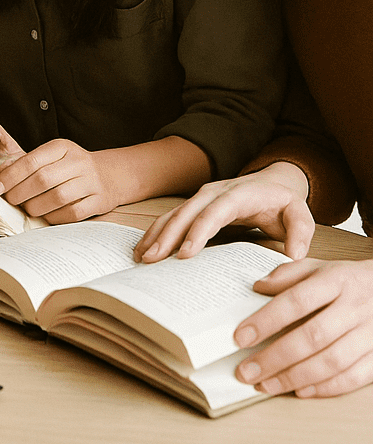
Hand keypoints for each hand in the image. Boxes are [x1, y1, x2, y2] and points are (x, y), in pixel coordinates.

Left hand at [0, 139, 122, 220]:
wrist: (111, 174)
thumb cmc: (72, 166)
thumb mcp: (51, 156)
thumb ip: (25, 162)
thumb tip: (0, 174)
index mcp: (62, 147)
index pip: (31, 161)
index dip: (10, 177)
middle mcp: (78, 162)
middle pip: (42, 179)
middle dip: (20, 193)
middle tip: (9, 201)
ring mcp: (90, 182)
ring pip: (57, 198)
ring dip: (36, 207)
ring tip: (27, 209)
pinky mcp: (99, 201)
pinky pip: (72, 213)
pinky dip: (55, 217)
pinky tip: (47, 216)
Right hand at [134, 166, 313, 263]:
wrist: (271, 184)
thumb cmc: (283, 203)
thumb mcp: (299, 214)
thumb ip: (301, 232)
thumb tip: (293, 255)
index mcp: (238, 195)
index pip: (215, 212)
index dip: (198, 232)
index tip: (185, 254)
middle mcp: (214, 193)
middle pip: (186, 213)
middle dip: (167, 236)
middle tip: (152, 259)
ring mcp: (201, 198)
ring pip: (174, 214)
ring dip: (156, 235)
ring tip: (141, 258)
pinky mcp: (194, 207)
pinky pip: (171, 219)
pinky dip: (156, 233)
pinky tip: (144, 250)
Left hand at [234, 258, 372, 398]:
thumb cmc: (349, 281)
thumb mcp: (320, 267)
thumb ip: (288, 274)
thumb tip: (257, 287)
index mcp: (336, 280)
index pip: (296, 300)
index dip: (267, 320)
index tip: (241, 337)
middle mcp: (355, 307)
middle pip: (312, 336)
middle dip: (275, 358)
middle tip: (246, 372)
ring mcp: (371, 333)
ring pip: (331, 362)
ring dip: (295, 377)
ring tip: (266, 385)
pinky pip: (353, 377)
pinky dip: (325, 388)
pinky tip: (300, 390)